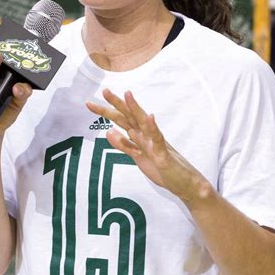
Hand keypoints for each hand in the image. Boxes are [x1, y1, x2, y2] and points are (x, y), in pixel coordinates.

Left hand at [86, 89, 206, 204]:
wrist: (185, 183)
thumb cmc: (161, 168)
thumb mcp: (137, 156)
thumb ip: (124, 144)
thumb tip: (109, 132)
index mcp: (139, 136)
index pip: (120, 119)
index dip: (106, 111)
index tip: (90, 102)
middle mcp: (146, 135)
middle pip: (128, 116)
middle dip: (116, 104)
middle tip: (104, 91)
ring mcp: (155, 143)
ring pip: (143, 123)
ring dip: (136, 109)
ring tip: (127, 94)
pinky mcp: (163, 155)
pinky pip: (158, 140)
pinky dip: (154, 129)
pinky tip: (150, 118)